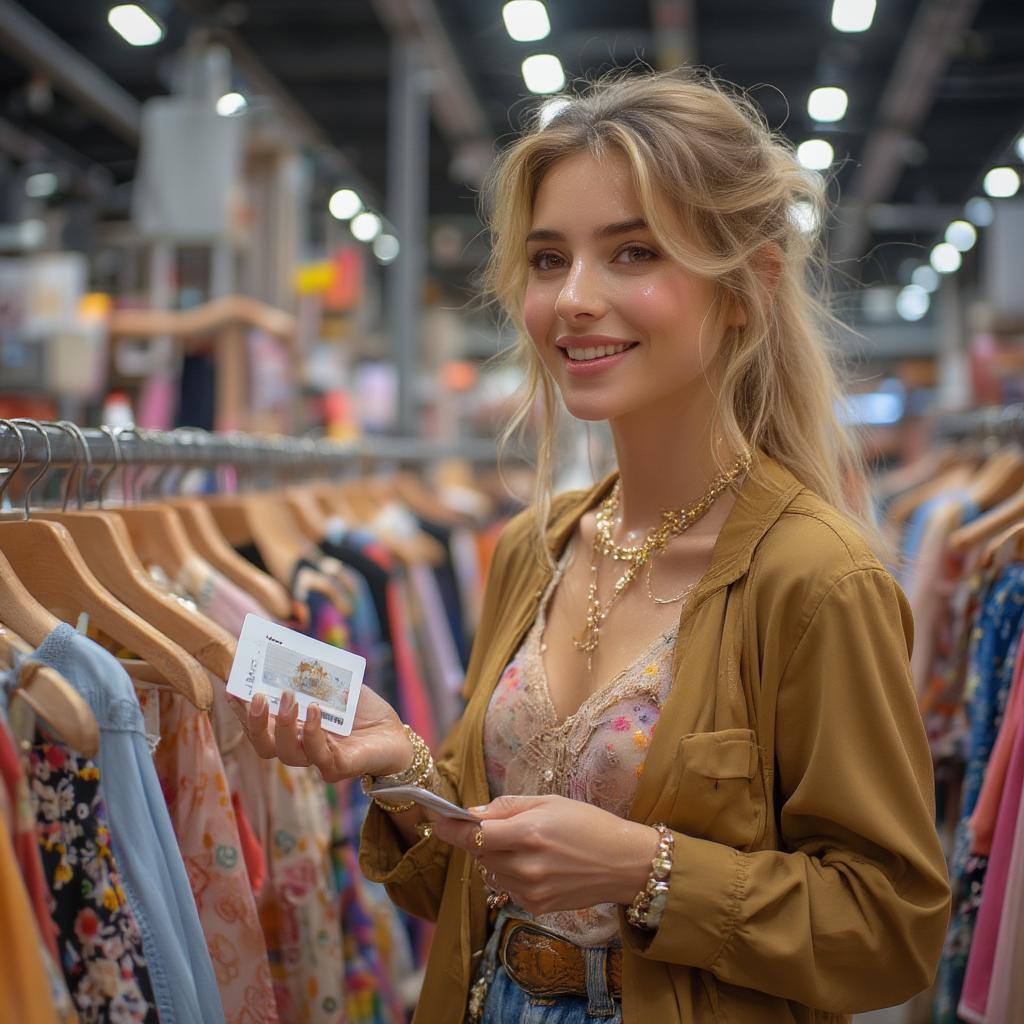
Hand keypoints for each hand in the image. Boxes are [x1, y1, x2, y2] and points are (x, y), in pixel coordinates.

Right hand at [228, 683, 412, 782]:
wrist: (393, 732)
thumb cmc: (360, 708)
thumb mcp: (334, 683)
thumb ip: (312, 672)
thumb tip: (290, 648)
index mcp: (292, 728)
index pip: (259, 725)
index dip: (243, 711)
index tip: (233, 689)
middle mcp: (299, 747)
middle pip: (265, 744)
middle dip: (255, 721)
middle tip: (256, 696)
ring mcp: (317, 760)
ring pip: (287, 753)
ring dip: (284, 723)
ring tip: (290, 696)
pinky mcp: (338, 768)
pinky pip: (320, 757)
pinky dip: (314, 733)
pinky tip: (315, 711)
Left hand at [432, 794, 659, 915]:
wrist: (623, 863)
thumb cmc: (589, 824)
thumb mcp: (550, 802)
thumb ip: (508, 807)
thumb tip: (473, 814)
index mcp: (529, 833)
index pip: (476, 835)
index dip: (452, 830)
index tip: (437, 822)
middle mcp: (526, 865)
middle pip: (480, 854)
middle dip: (480, 840)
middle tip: (500, 828)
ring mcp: (531, 890)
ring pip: (491, 873)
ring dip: (495, 859)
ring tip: (524, 846)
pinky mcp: (536, 907)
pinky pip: (507, 888)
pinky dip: (511, 875)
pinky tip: (535, 865)